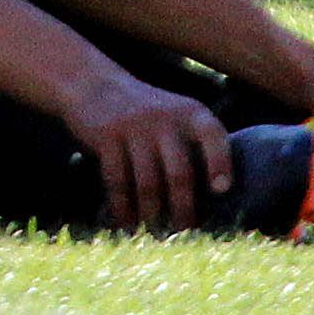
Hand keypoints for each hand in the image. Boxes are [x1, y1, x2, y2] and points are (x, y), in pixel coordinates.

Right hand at [58, 64, 238, 232]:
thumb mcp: (175, 114)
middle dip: (183, 209)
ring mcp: (134, 126)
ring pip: (148, 183)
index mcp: (190, 113)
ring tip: (155, 231)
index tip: (221, 190)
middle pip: (180, 173)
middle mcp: (165, 118)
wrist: (92, 83)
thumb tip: (213, 198)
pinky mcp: (107, 136)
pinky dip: (122, 206)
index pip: (212, 136)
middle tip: (183, 231)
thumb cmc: (145, 113)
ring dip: (152, 214)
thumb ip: (194, 144)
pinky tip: (126, 222)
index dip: (219, 162)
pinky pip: (117, 180)